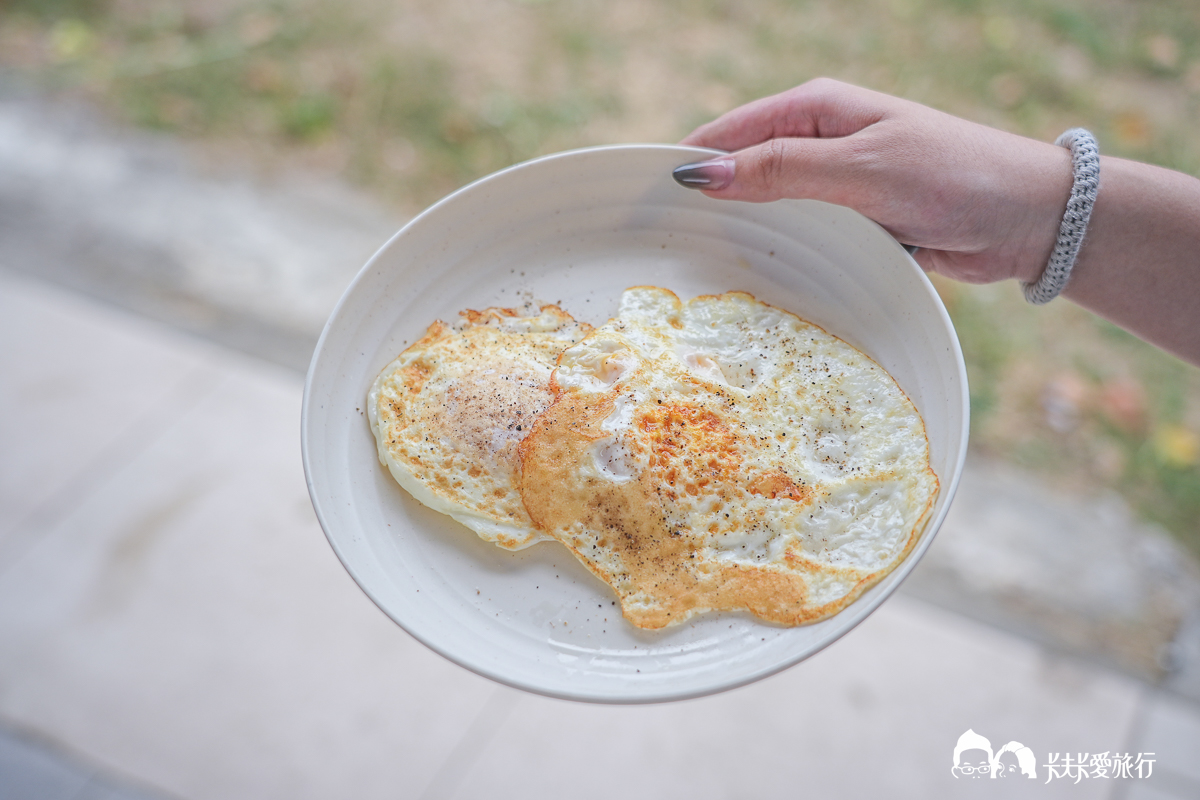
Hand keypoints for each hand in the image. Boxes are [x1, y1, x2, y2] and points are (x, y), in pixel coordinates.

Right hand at [677, 78, 1073, 286]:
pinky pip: (802, 236)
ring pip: (769, 209)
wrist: (1026, 218)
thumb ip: (780, 171)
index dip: (684, 165)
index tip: (640, 202)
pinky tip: (759, 278)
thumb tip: (700, 173)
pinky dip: (783, 253)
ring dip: (744, 233)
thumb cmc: (948, 176)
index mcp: (815, 109)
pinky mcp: (853, 221)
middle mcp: (819, 142)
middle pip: (741, 171)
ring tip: (698, 268)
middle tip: (661, 247)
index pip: (727, 134)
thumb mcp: (857, 170)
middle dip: (707, 204)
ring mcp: (835, 184)